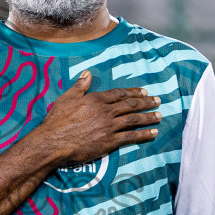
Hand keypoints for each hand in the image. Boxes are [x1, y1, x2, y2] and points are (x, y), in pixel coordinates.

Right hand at [29, 70, 159, 167]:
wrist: (54, 142)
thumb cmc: (57, 120)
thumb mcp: (67, 98)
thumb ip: (80, 86)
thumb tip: (88, 73)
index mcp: (96, 99)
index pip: (119, 94)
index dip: (133, 92)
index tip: (143, 92)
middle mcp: (106, 111)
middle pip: (130, 105)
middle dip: (146, 103)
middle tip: (157, 101)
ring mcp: (109, 126)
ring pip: (134, 119)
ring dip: (148, 117)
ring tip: (159, 116)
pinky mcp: (110, 141)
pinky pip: (131, 136)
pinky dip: (143, 134)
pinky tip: (153, 133)